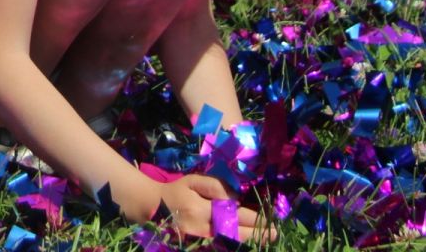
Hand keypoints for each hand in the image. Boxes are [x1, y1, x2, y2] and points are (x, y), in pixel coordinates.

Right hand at [153, 173, 273, 243]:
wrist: (151, 208)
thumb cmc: (175, 192)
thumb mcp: (193, 181)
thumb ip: (216, 187)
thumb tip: (235, 200)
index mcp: (201, 210)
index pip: (234, 216)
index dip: (254, 220)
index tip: (269, 221)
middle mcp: (201, 230)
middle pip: (235, 235)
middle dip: (257, 235)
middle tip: (274, 234)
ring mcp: (198, 242)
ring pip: (228, 245)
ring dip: (247, 243)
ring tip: (264, 241)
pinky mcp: (196, 247)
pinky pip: (219, 247)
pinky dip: (232, 245)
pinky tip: (244, 243)